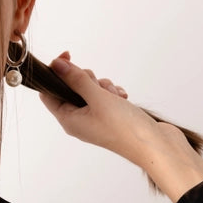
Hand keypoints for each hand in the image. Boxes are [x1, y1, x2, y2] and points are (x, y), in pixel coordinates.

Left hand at [40, 51, 155, 160]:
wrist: (155, 145)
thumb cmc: (125, 128)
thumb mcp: (98, 98)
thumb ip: (76, 80)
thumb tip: (56, 65)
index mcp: (68, 120)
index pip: (48, 93)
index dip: (54, 73)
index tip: (67, 56)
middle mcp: (78, 121)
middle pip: (70, 88)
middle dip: (86, 79)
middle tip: (99, 87)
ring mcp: (94, 119)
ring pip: (90, 90)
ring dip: (103, 86)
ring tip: (115, 96)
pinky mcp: (109, 116)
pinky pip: (104, 97)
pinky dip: (113, 93)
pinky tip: (123, 99)